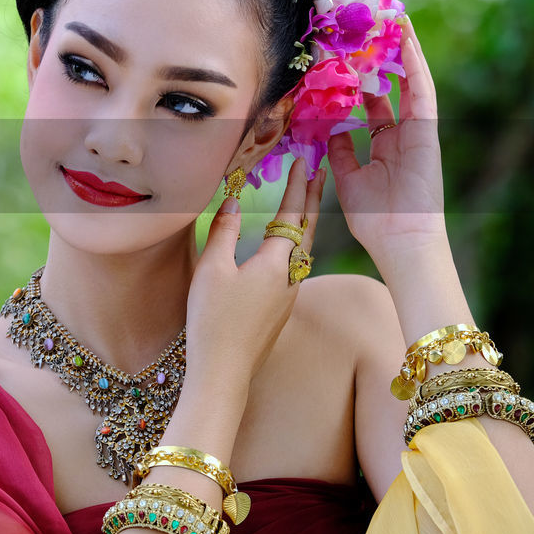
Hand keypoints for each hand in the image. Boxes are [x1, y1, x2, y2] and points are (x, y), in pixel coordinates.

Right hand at [183, 156, 324, 386]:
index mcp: (276, 262)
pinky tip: (284, 246)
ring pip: (304, 250)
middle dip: (313, 200)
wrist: (224, 372)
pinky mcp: (280, 309)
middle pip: (308, 231)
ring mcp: (288, 296)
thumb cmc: (213, 319)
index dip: (297, 186)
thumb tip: (235, 200)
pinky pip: (294, 266)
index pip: (292, 214)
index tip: (304, 161)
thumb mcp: (212, 269)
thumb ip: (225, 230)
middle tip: (320, 173)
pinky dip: (295, 244)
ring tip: (305, 203)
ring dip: (306, 222)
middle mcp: (291, 277)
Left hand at [326, 15, 445, 259]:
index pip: (375, 104)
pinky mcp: (428, 130)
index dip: (364, 81)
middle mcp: (403, 134)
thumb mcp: (348, 179)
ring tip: (395, 19)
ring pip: (411, 81)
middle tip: (371, 29)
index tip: (350, 57)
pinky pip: (422, 91)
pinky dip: (415, 65)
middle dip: (383, 59)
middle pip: (393, 87)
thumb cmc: (375, 217)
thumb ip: (340, 152)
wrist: (399, 239)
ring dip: (404, 51)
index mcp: (385, 146)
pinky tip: (407, 40)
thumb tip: (330, 130)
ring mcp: (418, 130)